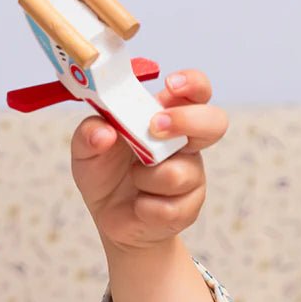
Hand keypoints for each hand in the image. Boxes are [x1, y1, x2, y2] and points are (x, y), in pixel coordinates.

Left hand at [71, 69, 226, 250]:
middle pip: (214, 122)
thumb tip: (103, 133)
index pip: (195, 91)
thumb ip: (88, 134)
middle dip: (187, 121)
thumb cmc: (106, 174)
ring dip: (145, 178)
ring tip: (132, 179)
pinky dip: (143, 207)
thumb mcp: (86, 151)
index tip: (169, 85)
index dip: (191, 83)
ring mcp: (191, 175)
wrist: (110, 218)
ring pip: (177, 173)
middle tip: (155, 128)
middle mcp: (185, 143)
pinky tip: (138, 205)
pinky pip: (167, 208)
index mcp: (167, 118)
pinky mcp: (187, 208)